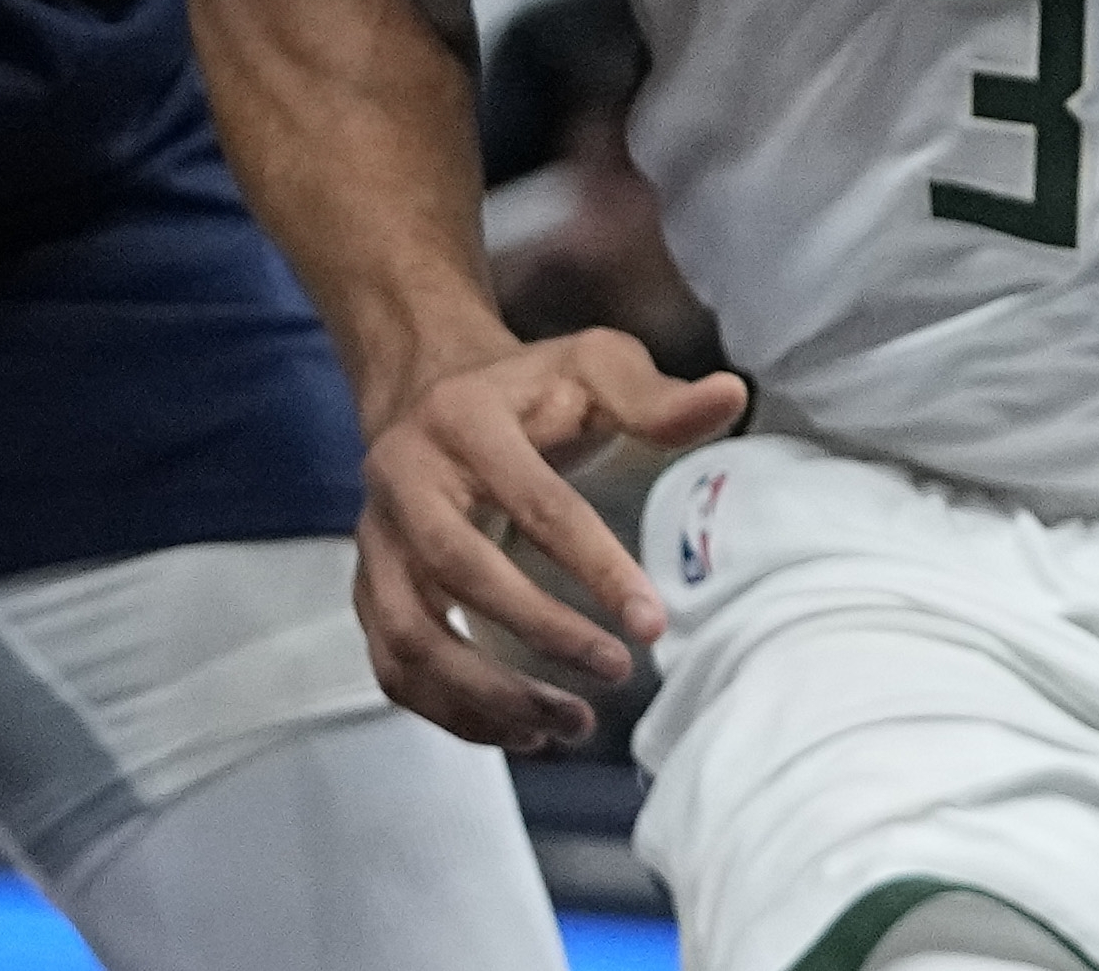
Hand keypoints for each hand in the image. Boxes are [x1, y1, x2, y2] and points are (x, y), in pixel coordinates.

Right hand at [354, 324, 744, 750]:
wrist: (427, 392)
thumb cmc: (526, 391)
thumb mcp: (592, 367)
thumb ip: (655, 395)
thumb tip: (731, 398)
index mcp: (464, 420)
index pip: (535, 502)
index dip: (596, 567)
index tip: (654, 624)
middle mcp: (402, 479)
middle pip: (459, 571)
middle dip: (542, 632)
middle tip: (617, 670)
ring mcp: (375, 540)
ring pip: (411, 635)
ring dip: (489, 694)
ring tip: (570, 723)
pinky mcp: (367, 588)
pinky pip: (394, 666)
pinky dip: (451, 712)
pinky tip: (520, 731)